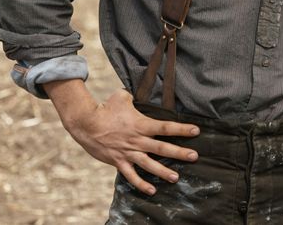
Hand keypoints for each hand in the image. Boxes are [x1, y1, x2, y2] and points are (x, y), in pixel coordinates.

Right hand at [44, 81, 199, 194]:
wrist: (86, 123)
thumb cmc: (105, 108)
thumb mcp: (121, 97)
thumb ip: (133, 96)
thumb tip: (136, 91)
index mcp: (141, 124)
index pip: (165, 127)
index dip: (181, 129)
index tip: (196, 130)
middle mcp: (137, 140)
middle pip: (162, 147)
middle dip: (179, 153)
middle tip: (194, 157)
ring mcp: (128, 152)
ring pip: (149, 164)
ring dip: (163, 171)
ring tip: (176, 177)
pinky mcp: (118, 161)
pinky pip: (131, 175)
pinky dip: (141, 184)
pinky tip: (151, 190)